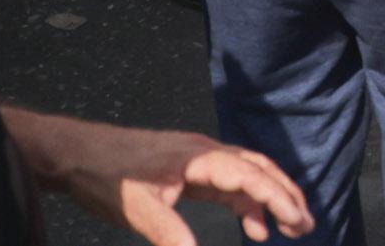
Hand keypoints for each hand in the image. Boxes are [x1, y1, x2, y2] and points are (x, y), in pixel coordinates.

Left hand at [14, 112, 312, 244]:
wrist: (77, 153)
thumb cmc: (105, 174)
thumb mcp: (137, 208)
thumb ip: (169, 233)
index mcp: (199, 157)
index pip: (250, 175)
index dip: (277, 198)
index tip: (298, 221)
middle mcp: (205, 152)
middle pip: (258, 168)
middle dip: (285, 195)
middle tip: (307, 224)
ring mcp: (198, 158)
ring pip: (247, 174)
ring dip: (269, 198)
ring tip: (288, 227)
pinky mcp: (189, 169)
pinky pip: (229, 183)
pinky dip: (247, 203)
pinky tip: (253, 226)